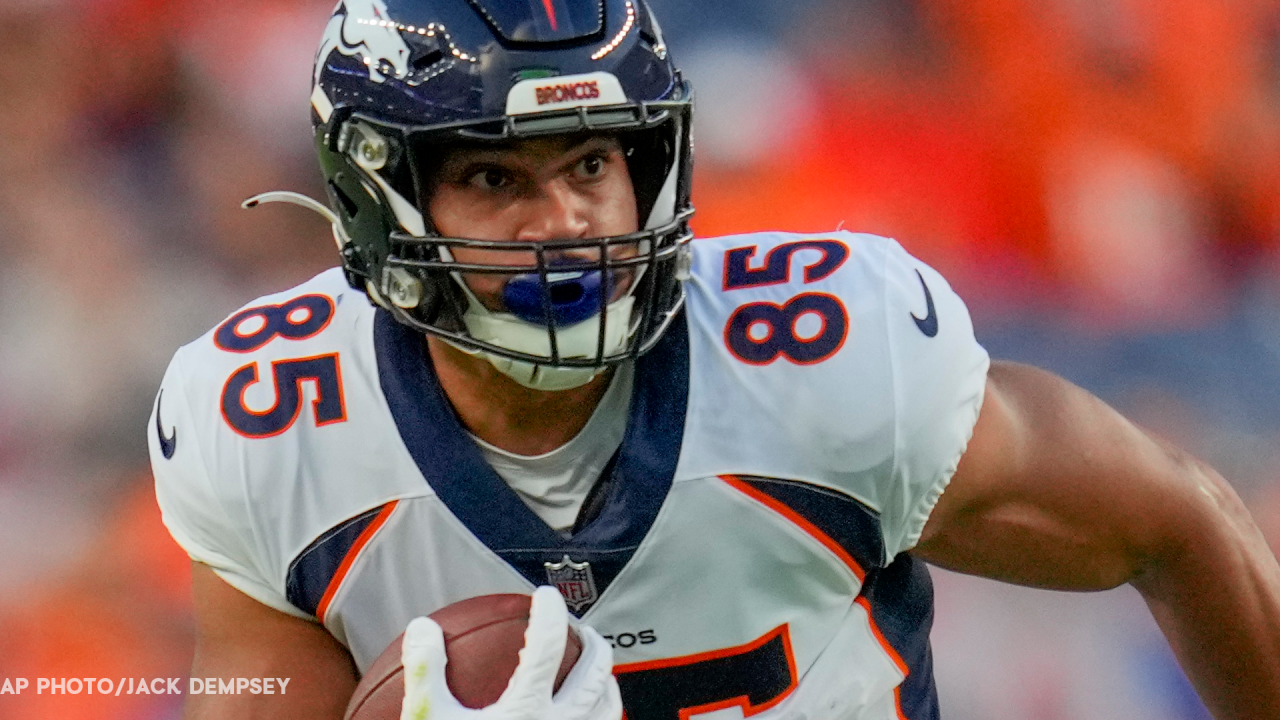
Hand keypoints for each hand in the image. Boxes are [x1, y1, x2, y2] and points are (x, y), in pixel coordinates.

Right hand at [400, 586, 621, 719]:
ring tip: (595, 666)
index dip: (548, 612)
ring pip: (609, 705)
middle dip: (592, 640)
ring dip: (606, 678)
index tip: (543, 596)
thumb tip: (422, 626)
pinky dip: (603, 716)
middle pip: (595, 671)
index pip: (546, 645)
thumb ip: (424, 672)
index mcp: (525, 710)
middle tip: (578, 627)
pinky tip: (589, 714)